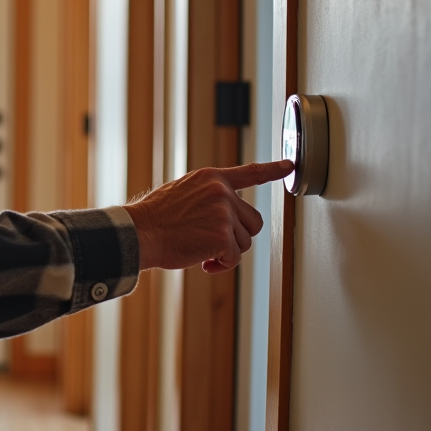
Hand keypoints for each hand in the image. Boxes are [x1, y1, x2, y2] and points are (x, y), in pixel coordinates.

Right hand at [121, 160, 293, 272]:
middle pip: (252, 221)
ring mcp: (223, 213)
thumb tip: (227, 218)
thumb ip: (208, 197)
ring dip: (227, 251)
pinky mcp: (223, 236)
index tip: (290, 165)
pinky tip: (202, 261)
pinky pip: (235, 257)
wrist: (140, 233)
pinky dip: (221, 264)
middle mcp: (221, 192)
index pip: (249, 173)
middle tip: (211, 242)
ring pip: (245, 241)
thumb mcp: (183, 192)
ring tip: (201, 251)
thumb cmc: (156, 218)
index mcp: (211, 178)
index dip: (273, 170)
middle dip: (237, 235)